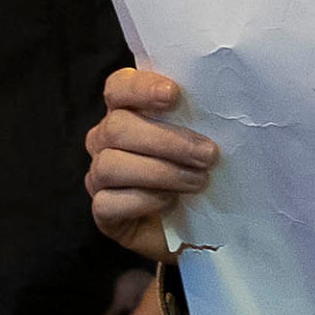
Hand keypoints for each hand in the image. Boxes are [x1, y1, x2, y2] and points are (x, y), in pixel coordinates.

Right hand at [85, 67, 216, 263]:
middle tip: (207, 154)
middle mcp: (104, 139)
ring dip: (161, 172)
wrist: (195, 226)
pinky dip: (144, 201)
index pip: (118, 87)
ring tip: (197, 180)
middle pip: (117, 127)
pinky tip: (170, 201)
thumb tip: (216, 106)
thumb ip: (196, 119)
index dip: (141, 88)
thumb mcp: (198, 140)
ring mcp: (99, 176)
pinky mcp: (101, 212)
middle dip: (167, 140)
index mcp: (125, 111)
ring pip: (111, 165)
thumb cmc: (196, 171)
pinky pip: (109, 202)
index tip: (173, 94)